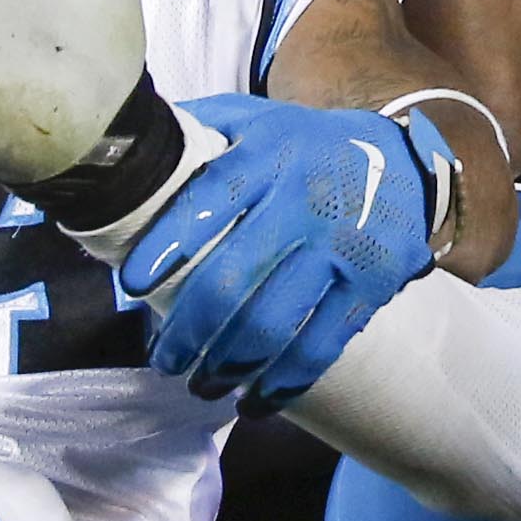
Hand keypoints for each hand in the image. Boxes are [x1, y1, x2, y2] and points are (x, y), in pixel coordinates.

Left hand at [116, 94, 451, 408]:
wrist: (406, 160)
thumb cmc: (305, 146)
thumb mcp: (254, 119)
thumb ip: (193, 130)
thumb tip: (114, 150)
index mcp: (268, 154)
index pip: (208, 200)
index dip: (165, 245)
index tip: (129, 285)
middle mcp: (304, 200)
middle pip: (232, 278)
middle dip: (187, 331)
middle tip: (165, 360)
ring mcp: (341, 246)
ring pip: (272, 322)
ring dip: (227, 366)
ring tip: (202, 384)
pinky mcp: (372, 284)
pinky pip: (321, 345)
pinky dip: (284, 382)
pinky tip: (257, 401)